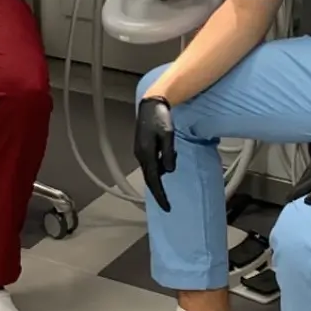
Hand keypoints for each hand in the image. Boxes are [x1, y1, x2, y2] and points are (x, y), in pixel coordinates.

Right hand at [134, 96, 176, 211]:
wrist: (150, 103)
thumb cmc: (160, 117)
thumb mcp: (168, 135)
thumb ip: (168, 154)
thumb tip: (168, 171)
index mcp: (146, 153)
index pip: (154, 180)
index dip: (160, 195)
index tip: (167, 207)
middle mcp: (140, 155)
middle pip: (149, 178)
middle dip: (158, 191)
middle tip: (167, 203)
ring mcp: (139, 151)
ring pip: (150, 170)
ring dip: (159, 175)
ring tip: (171, 165)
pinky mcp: (141, 147)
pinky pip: (150, 163)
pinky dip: (158, 166)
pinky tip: (166, 158)